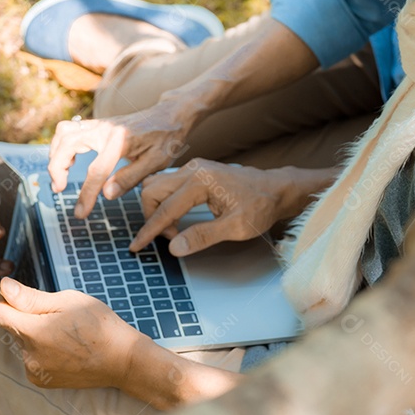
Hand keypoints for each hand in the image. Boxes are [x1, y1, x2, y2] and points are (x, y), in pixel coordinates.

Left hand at [0, 278, 146, 388]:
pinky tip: (64, 347)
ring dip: (36, 334)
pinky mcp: (42, 381)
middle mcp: (29, 355)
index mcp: (34, 332)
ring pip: (23, 342)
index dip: (8, 299)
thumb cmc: (99, 325)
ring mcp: (35, 371)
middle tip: (57, 314)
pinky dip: (42, 350)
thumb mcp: (67, 301)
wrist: (121, 359)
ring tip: (65, 332)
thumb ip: (31, 297)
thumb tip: (5, 286)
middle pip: (13, 327)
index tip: (24, 295)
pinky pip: (32, 358)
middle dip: (28, 316)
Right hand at [48, 101, 194, 217]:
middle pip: (68, 144)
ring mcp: (98, 123)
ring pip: (63, 133)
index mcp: (121, 140)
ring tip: (60, 176)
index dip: (86, 194)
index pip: (96, 170)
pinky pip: (68, 130)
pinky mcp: (96, 123)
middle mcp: (105, 128)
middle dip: (57, 168)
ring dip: (56, 154)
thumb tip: (106, 195)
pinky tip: (69, 161)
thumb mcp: (156, 163)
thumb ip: (130, 178)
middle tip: (59, 189)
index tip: (80, 213)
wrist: (169, 116)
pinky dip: (61, 145)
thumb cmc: (166, 140)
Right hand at [131, 160, 317, 255]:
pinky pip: (167, 184)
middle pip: (151, 190)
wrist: (277, 189)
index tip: (137, 247)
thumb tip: (174, 247)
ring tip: (174, 228)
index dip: (149, 231)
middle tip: (171, 237)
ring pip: (156, 184)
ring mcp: (193, 168)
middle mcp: (193, 170)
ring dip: (157, 208)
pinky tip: (177, 216)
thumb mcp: (235, 228)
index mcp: (200, 181)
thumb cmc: (261, 206)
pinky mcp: (195, 171)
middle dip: (152, 217)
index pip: (165, 209)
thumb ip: (203, 236)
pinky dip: (165, 201)